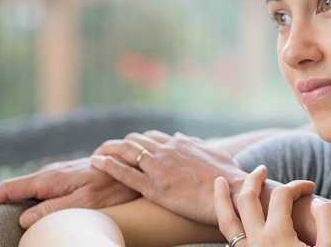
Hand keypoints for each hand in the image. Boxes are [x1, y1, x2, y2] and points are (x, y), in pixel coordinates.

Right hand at [0, 157, 139, 228]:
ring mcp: (59, 174)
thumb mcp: (86, 202)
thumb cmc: (114, 186)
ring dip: (10, 201)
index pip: (9, 188)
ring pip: (27, 189)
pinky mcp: (68, 177)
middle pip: (14, 188)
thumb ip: (55, 209)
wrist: (134, 165)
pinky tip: (26, 208)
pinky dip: (27, 199)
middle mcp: (51, 173)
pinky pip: (40, 189)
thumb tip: (23, 219)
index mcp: (50, 178)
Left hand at [91, 130, 248, 224]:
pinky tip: (96, 162)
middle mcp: (168, 151)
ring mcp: (160, 168)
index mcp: (181, 144)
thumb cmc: (229, 177)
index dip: (138, 142)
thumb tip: (189, 139)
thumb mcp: (215, 155)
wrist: (234, 192)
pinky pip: (124, 173)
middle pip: (135, 141)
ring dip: (108, 150)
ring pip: (126, 152)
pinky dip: (108, 165)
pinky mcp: (155, 187)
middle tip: (107, 151)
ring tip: (95, 154)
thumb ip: (199, 146)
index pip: (152, 137)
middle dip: (119, 144)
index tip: (129, 147)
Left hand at [215, 165, 330, 246]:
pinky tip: (229, 217)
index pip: (282, 195)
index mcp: (277, 235)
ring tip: (219, 182)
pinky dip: (226, 223)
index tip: (311, 188)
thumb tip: (316, 201)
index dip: (298, 185)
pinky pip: (229, 240)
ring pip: (227, 221)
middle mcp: (256, 242)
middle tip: (261, 169)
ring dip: (222, 198)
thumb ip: (328, 219)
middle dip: (254, 180)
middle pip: (247, 200)